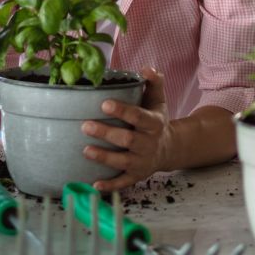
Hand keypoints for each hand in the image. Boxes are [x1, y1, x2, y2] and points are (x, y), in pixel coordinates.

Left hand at [81, 67, 171, 190]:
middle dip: (106, 134)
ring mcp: (142, 162)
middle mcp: (149, 144)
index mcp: (154, 123)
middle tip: (85, 125)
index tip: (104, 104)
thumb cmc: (156, 119)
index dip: (122, 111)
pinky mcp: (136, 176)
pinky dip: (109, 186)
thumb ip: (154, 82)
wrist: (169, 148)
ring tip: (85, 150)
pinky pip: (123, 183)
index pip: (138, 117)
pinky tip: (94, 185)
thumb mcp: (158, 99)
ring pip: (123, 162)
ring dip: (104, 158)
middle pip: (128, 140)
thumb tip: (146, 68)